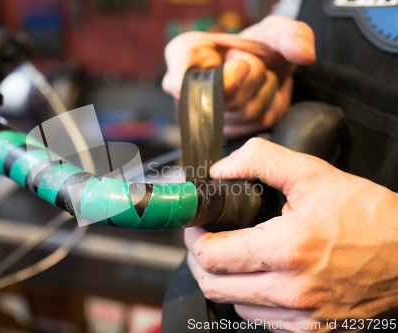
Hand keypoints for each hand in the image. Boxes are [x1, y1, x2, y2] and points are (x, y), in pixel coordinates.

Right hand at [163, 15, 315, 139]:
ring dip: (264, 91)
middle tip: (252, 65)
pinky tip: (261, 95)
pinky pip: (254, 125)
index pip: (185, 71)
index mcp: (187, 53)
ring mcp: (204, 114)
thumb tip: (304, 53)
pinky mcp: (225, 132)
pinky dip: (269, 107)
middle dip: (252, 76)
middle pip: (225, 95)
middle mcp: (187, 87)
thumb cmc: (259, 49)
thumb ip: (290, 33)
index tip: (239, 64)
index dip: (220, 74)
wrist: (267, 69)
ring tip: (257, 79)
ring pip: (243, 112)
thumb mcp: (272, 30)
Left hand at [185, 138, 397, 331]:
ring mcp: (303, 317)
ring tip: (233, 258)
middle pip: (214, 286)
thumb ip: (261, 161)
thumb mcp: (314, 174)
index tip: (197, 226)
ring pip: (234, 305)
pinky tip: (260, 279)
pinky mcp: (313, 331)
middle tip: (206, 241)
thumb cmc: (368, 217)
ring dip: (225, 281)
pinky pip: (262, 322)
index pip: (212, 256)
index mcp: (287, 249)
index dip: (194, 239)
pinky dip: (250, 300)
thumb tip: (221, 170)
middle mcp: (292, 290)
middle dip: (200, 260)